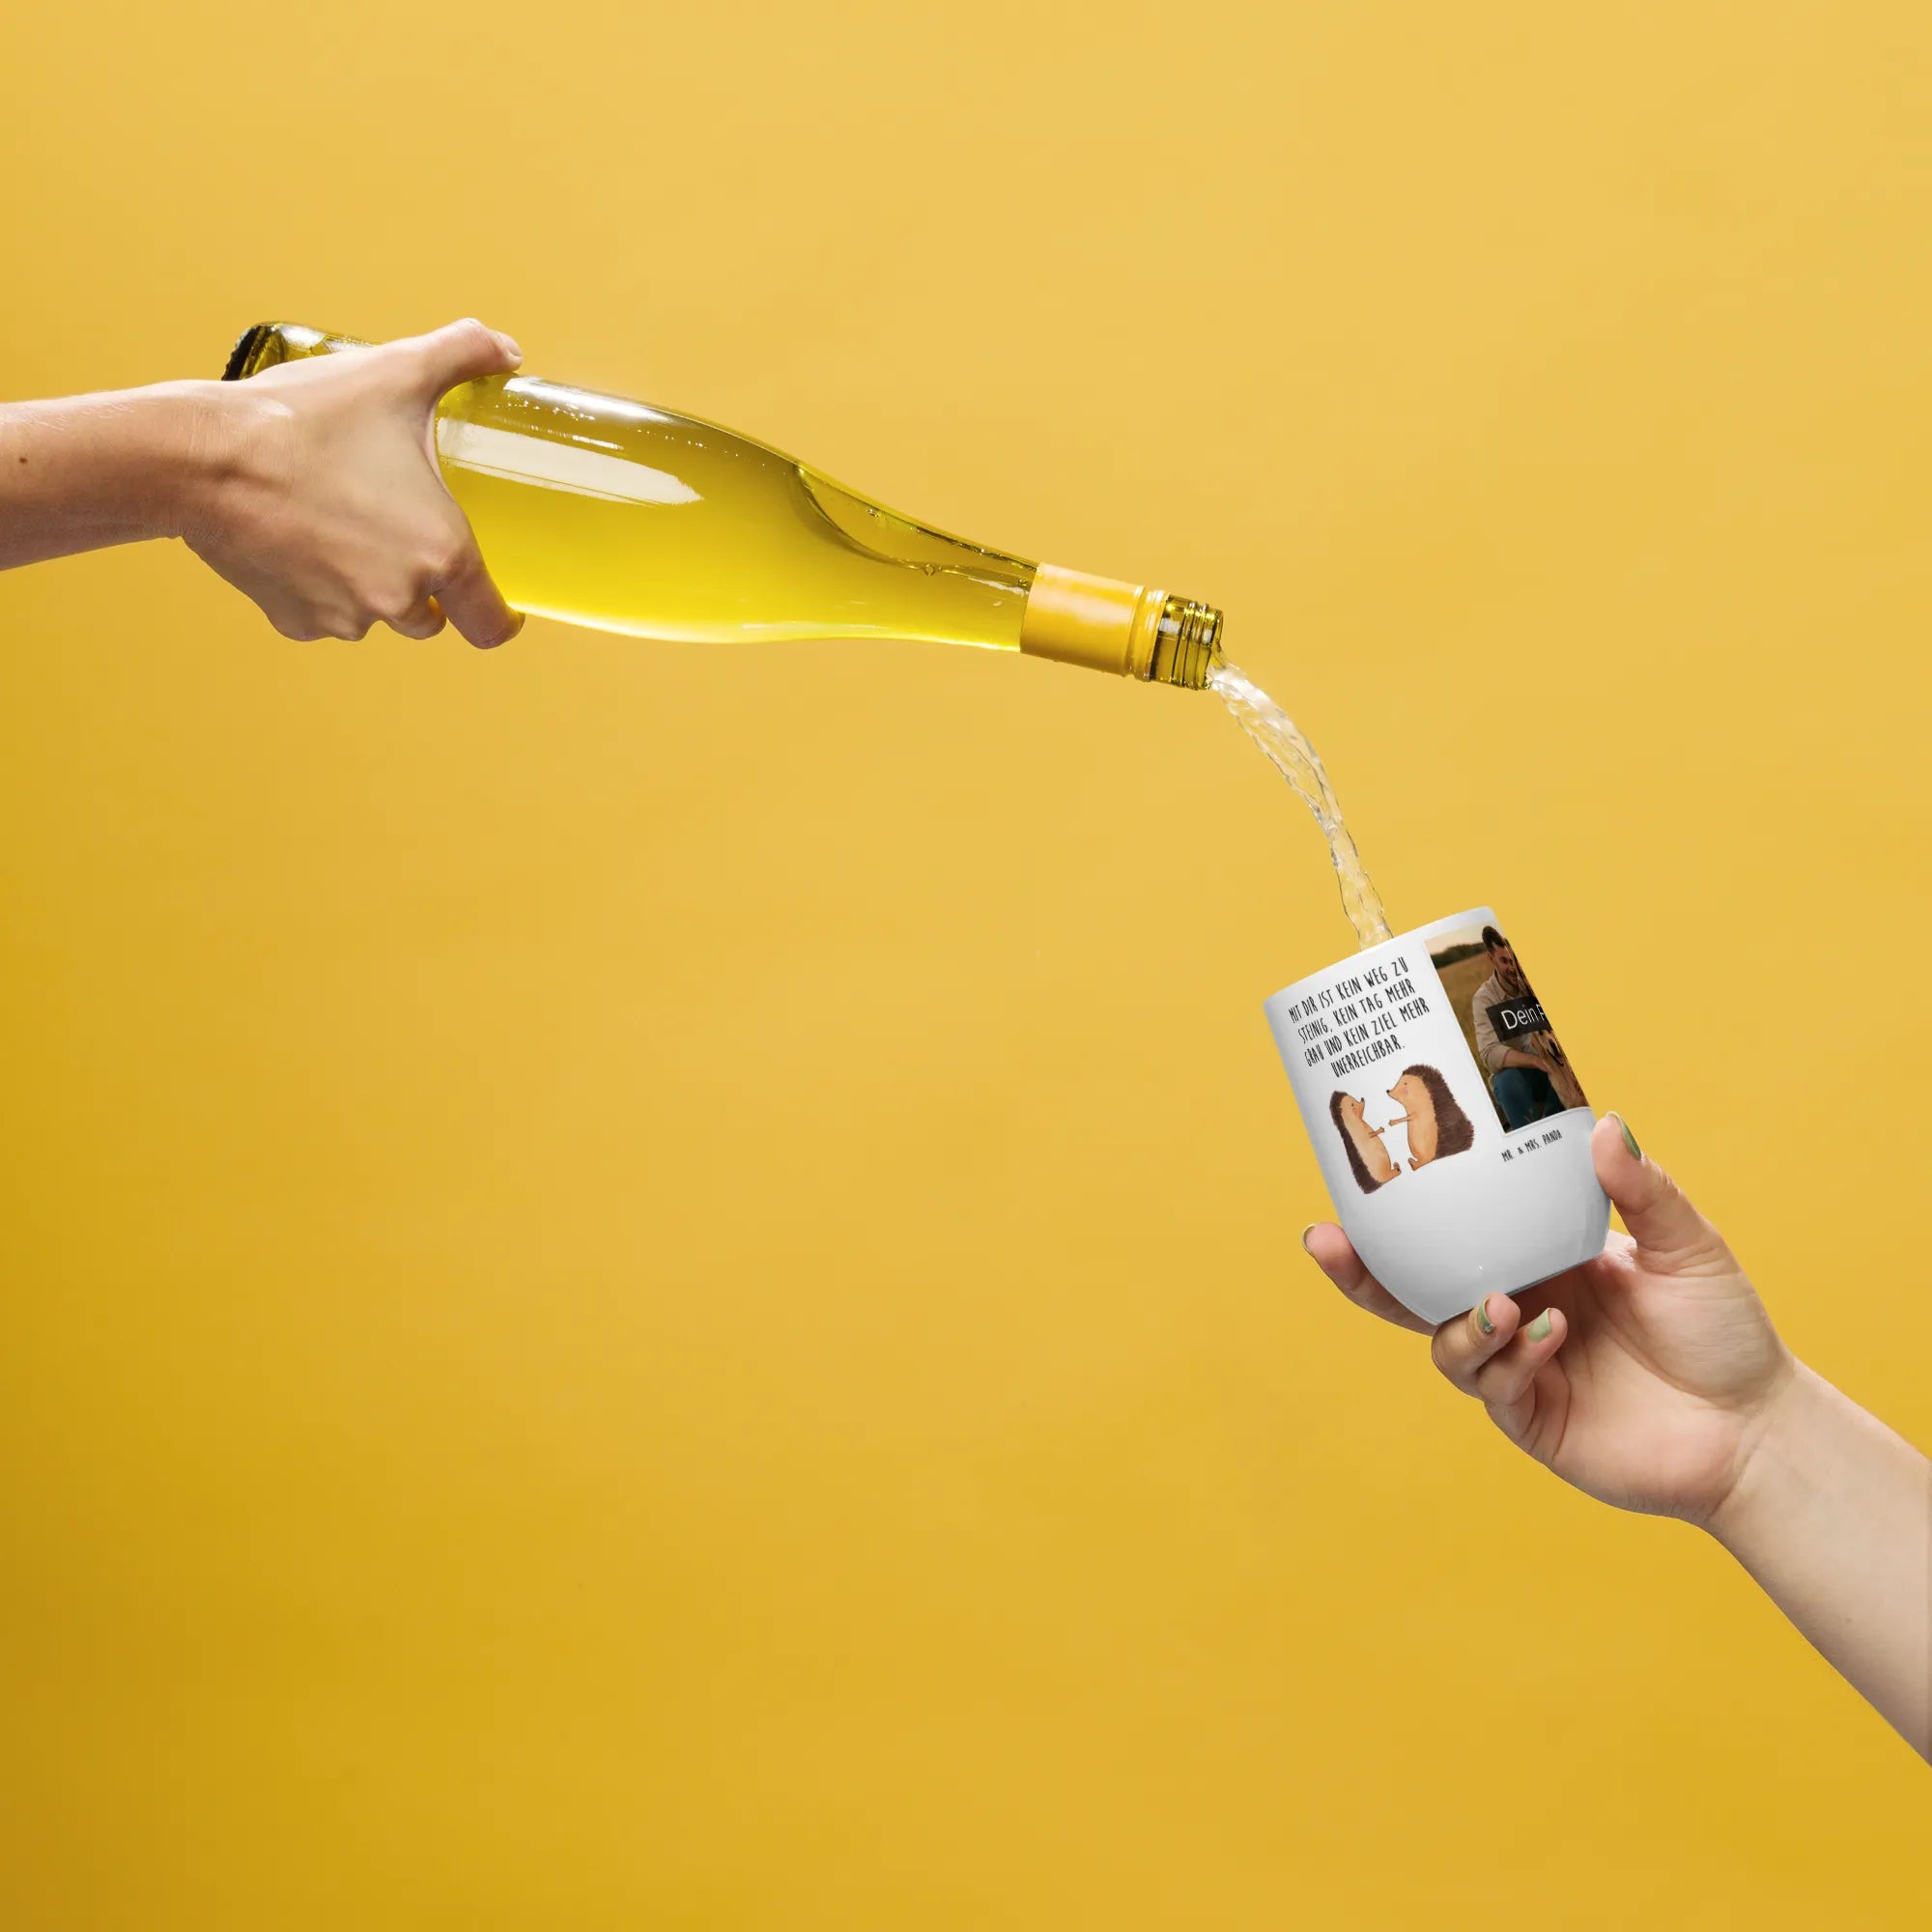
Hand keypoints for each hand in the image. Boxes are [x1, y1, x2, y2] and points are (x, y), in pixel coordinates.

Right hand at [183, 319, 524, 648]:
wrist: (202, 456)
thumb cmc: (305, 419)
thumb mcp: (397, 372)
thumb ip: (464, 353)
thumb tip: (506, 348)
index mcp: (441, 553)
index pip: (490, 624)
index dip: (500, 617)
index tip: (498, 607)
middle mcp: (398, 598)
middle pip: (430, 617)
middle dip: (424, 586)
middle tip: (400, 533)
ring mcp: (344, 616)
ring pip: (374, 615)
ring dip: (370, 586)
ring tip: (343, 524)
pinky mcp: (294, 620)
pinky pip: (322, 616)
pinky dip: (319, 588)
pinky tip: (301, 540)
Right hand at [1304, 1116, 1794, 1524]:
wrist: (1755, 1429)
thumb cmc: (1723, 1333)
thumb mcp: (1688, 1246)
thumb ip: (1643, 1191)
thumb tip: (1604, 1123)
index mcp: (1539, 1259)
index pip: (1454, 1231)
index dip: (1402, 1211)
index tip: (1358, 1173)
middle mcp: (1516, 1308)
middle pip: (1413, 1291)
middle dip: (1361, 1271)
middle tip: (1326, 1240)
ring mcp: (1517, 1366)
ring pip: (1443, 1341)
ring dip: (1460, 1321)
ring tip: (1503, 1305)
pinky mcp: (1530, 1418)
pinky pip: (1491, 1385)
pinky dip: (1507, 1357)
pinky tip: (1549, 1337)